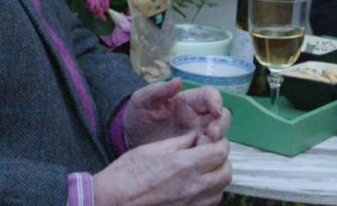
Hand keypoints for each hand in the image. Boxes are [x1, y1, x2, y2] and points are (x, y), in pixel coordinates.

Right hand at [93, 133, 231, 205]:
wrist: (110, 202)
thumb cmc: (125, 175)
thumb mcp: (150, 149)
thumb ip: (178, 143)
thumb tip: (194, 137)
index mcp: (184, 166)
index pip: (220, 152)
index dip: (219, 143)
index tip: (211, 140)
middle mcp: (192, 187)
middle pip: (225, 173)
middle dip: (221, 160)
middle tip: (208, 154)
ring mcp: (190, 204)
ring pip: (220, 191)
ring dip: (216, 178)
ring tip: (202, 170)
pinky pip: (208, 204)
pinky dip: (208, 194)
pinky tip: (194, 186)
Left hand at [124, 77, 230, 147]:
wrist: (128, 142)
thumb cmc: (137, 117)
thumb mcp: (142, 101)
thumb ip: (157, 91)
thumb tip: (178, 81)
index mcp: (188, 101)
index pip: (210, 95)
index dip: (216, 100)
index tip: (215, 111)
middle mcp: (197, 117)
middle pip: (221, 115)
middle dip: (221, 124)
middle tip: (211, 135)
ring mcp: (197, 135)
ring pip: (220, 134)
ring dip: (218, 141)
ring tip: (203, 148)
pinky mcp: (194, 151)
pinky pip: (210, 152)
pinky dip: (210, 155)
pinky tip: (199, 159)